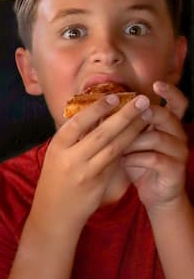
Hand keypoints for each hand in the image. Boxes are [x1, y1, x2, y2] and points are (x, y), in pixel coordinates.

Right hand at [31, 93, 151, 236]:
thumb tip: (99, 113)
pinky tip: (140, 136)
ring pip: (114, 147)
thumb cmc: (56, 181)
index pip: (78, 123)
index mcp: (57, 148)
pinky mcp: (98, 183)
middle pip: (101, 132)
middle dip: (124, 114)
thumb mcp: (57, 157)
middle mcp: (70, 159)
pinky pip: (117, 161)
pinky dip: (130, 146)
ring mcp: (85, 172)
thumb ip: (75, 138)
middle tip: (141, 99)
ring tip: (146, 115)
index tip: (114, 96)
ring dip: (133, 129)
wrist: (53, 214)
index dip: (97, 108)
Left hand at [122, 81, 189, 213]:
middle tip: (126, 117)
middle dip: (145, 115)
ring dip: (134, 141)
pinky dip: (136, 159)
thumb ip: (125, 127)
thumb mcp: (131, 143)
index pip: (176, 103)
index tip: (156, 83)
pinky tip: (124, 161)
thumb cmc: (140, 165)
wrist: (156, 195)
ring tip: (117, 147)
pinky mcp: (174, 169)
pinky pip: (155, 159)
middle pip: (166, 116)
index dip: (170, 92)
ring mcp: (178, 152)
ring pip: (157, 138)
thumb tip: (101, 110)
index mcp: (168, 125)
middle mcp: (178, 135)